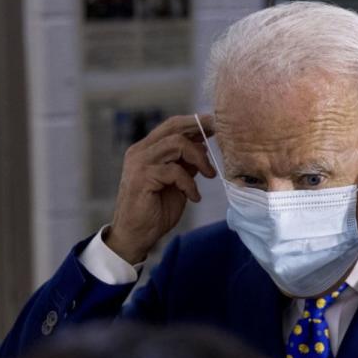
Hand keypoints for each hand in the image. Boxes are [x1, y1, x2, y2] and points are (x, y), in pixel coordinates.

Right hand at [106, 114, 216, 263]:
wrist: (136, 236)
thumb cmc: (156, 210)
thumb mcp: (177, 182)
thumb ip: (186, 164)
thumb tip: (203, 146)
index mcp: (147, 150)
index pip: (172, 126)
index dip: (195, 122)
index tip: (216, 125)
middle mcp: (140, 151)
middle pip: (174, 128)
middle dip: (200, 130)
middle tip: (220, 137)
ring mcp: (139, 163)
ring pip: (176, 144)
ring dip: (199, 159)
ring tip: (209, 175)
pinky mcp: (142, 177)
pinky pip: (175, 171)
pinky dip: (190, 184)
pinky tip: (194, 197)